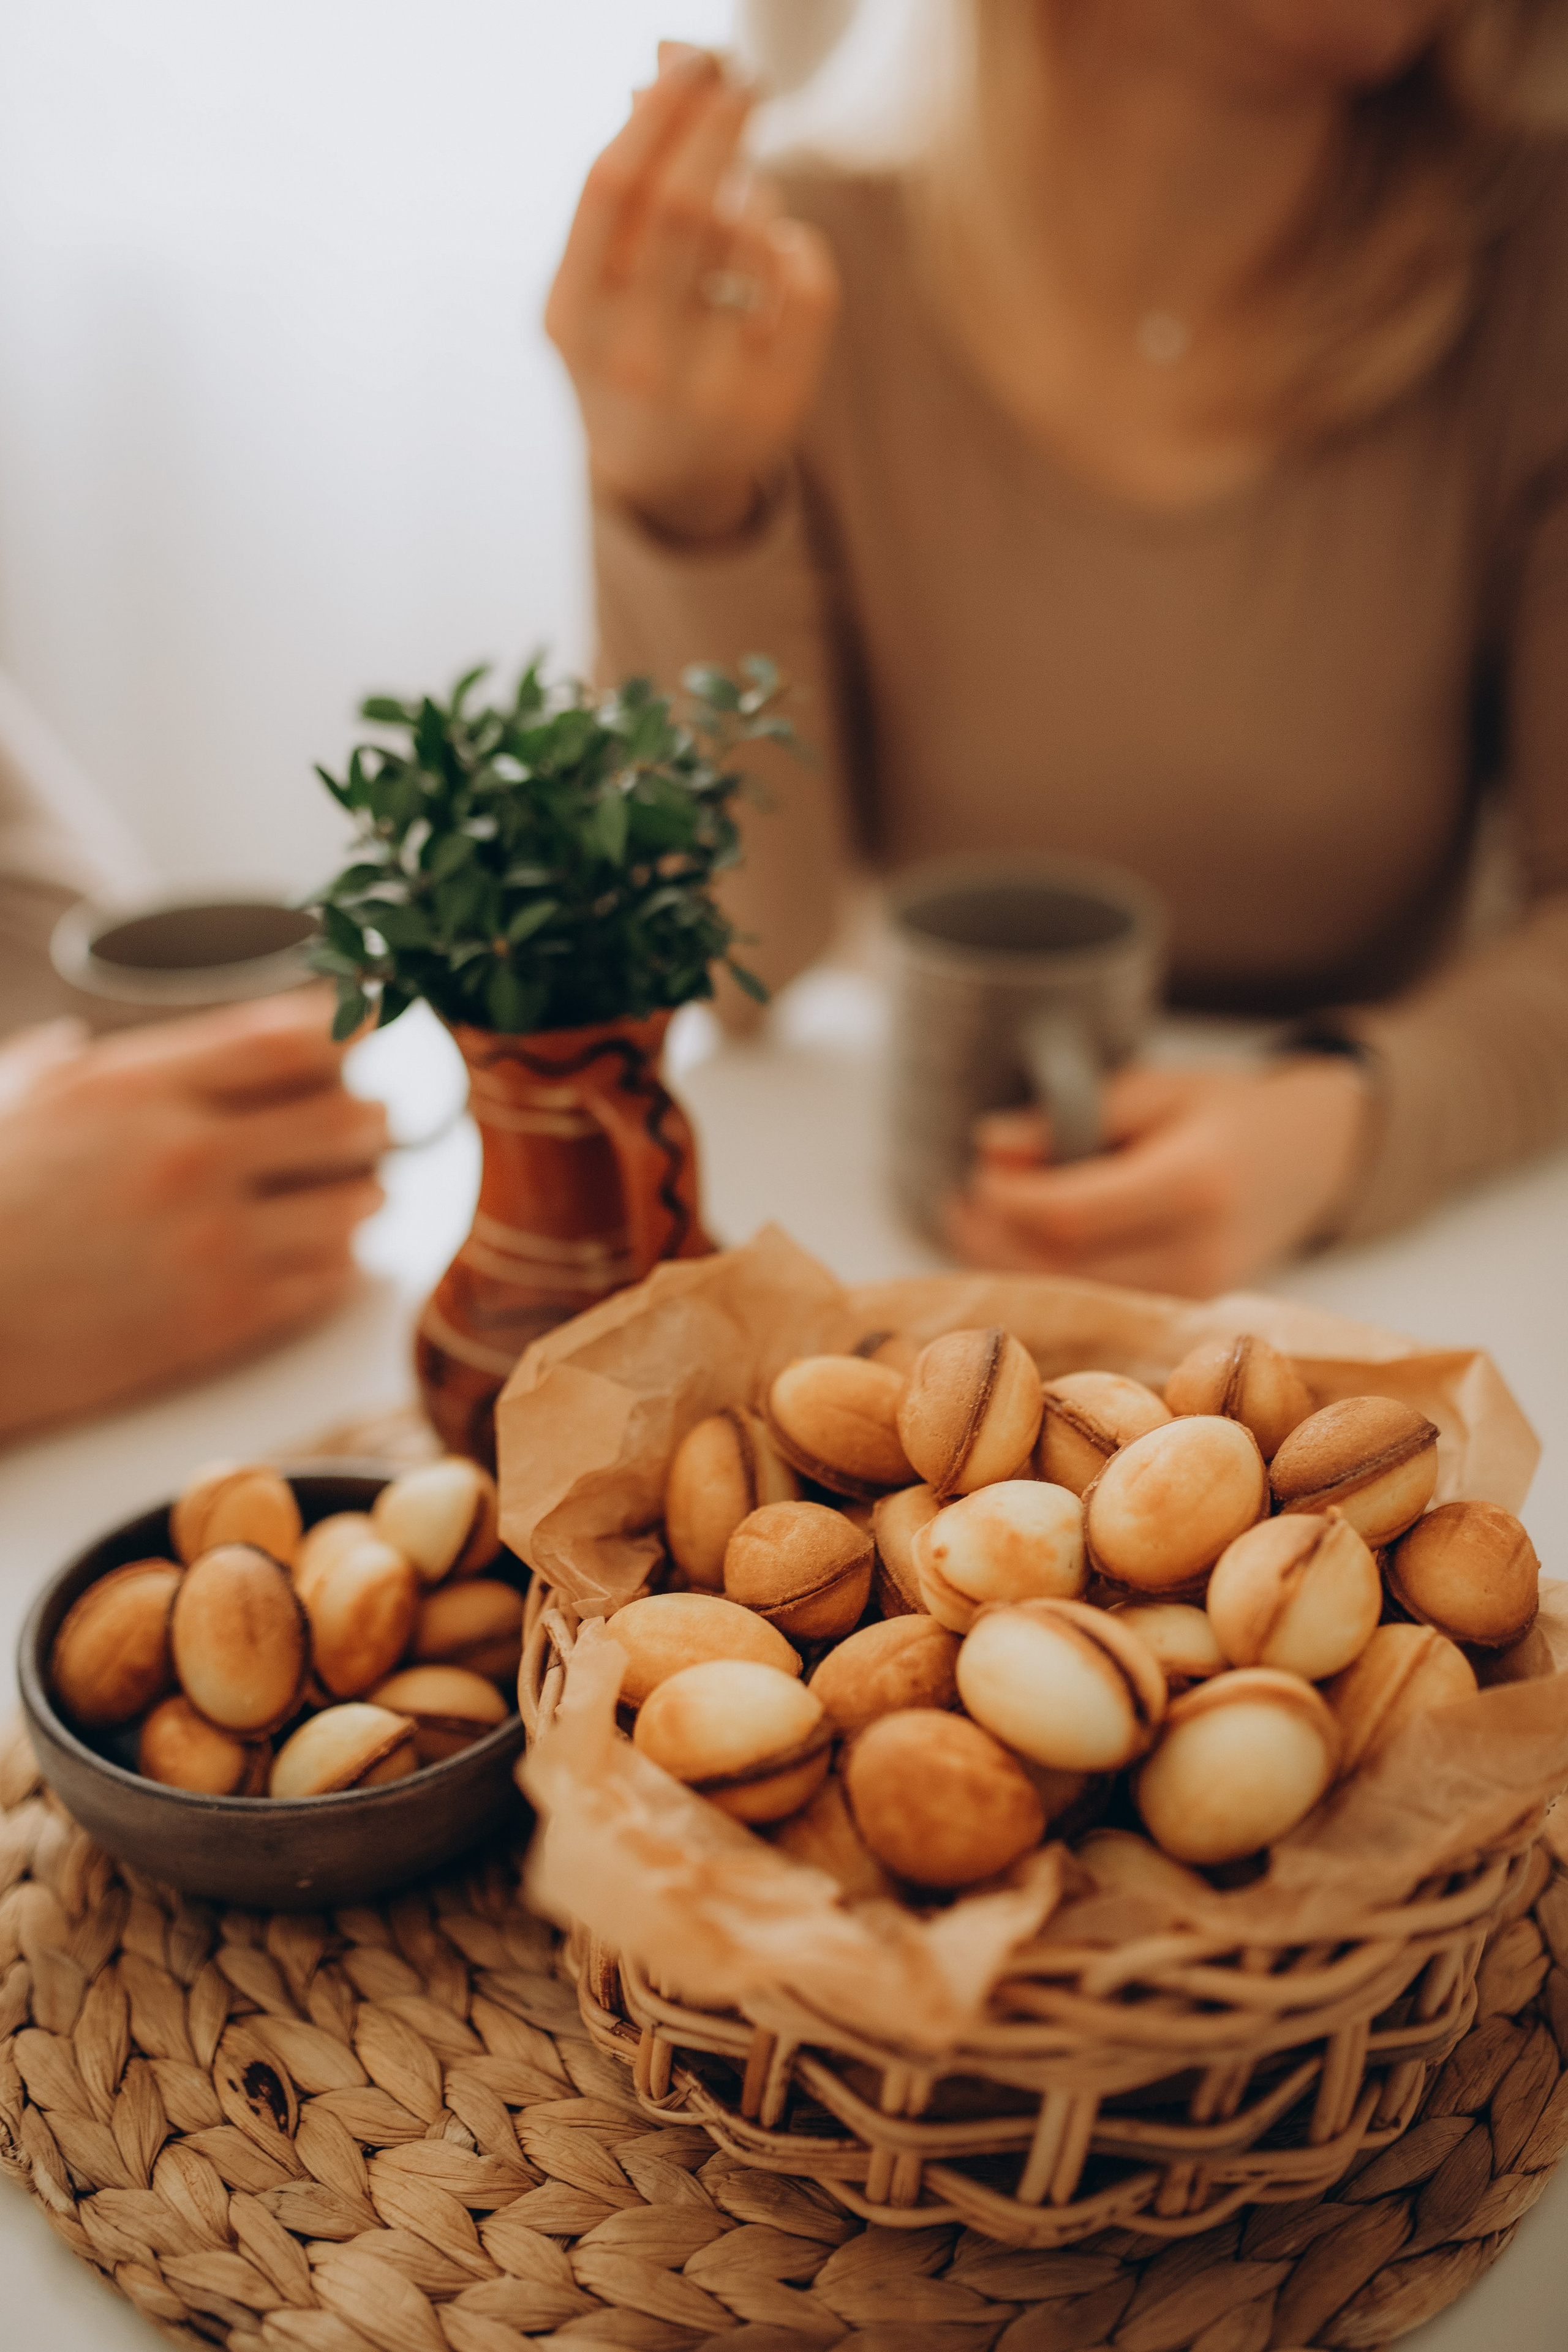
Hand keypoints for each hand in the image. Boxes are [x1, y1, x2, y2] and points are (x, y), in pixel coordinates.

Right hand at [0, 991, 387, 1441]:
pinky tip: (316, 1256)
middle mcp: (189, 1154)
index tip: (366, 1032)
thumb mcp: (13, 1105)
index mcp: (140, 1086)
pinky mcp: (222, 1317)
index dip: (345, 1033)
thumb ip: (66, 1064)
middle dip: (372, 1121)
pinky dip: (336, 1264)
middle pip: (344, 1119)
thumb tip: (75, 1039)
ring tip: (347, 1196)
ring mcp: (212, 1239)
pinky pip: (329, 1280)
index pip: (287, 1039)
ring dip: (360, 1196)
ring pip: (353, 1204)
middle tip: (373, 1126)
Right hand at [545, 42, 839, 540]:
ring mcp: (703, 387)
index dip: (660, 108)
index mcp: (573, 315)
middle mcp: (632, 356)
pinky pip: (806, 283)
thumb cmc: (628, 347)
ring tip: (745, 190)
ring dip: (755, 189)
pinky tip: (778, 247)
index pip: (613, 185)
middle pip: (685, 202)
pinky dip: (798, 242)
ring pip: (750, 238)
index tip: (695, 59)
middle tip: (744, 78)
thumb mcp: (598, 278)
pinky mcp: (772, 403)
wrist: (662, 479)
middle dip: (721, 122)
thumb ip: (625, 183)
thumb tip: (662, 62)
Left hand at [945, 1057, 1371, 1295]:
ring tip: (974, 1220)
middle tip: (955, 1202)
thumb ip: (1070, 1117)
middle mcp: (1199, 1253)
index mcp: (1195, 1183)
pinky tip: (1019, 1243)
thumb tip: (985, 1146)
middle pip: (1063, 1265)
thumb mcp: (1153, 1089)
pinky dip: (1048, 1274)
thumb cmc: (1224, 1112)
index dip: (1010, 1198)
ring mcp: (1196, 1294)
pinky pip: (1098, 1299)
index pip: (1072, 1214)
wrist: (1311, 1159)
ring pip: (1073, 1292)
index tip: (973, 1171)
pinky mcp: (1186, 1312)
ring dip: (1011, 1263)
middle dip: (995, 1238)